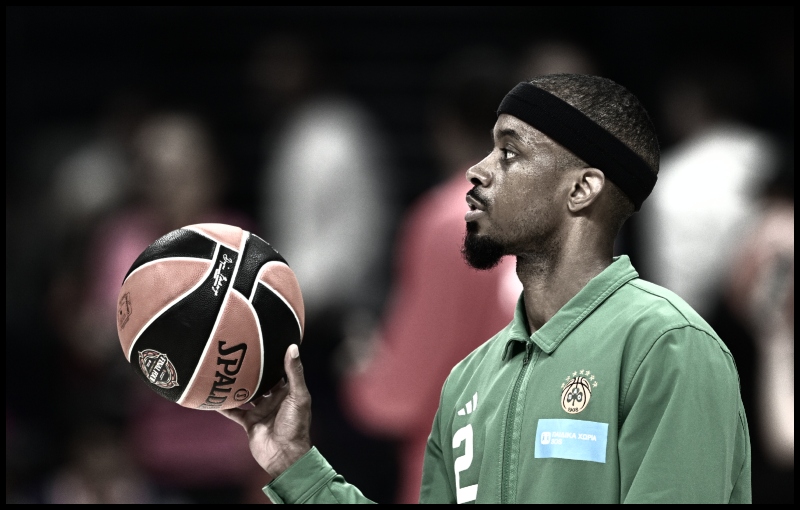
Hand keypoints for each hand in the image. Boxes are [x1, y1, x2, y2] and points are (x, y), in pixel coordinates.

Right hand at [218, 344, 311, 478]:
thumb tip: (293, 347)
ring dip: (236, 386)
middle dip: (251, 370)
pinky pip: (235, 412)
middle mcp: (274, 399)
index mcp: (288, 392)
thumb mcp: (298, 396)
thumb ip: (294, 373)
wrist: (284, 455)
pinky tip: (214, 396)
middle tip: (237, 354)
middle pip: (260, 381)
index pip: (279, 370)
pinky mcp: (249, 422)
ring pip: (246, 394)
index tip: (261, 342)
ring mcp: (261, 410)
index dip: (272, 358)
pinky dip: (225, 405)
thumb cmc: (296, 425)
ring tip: (223, 371)